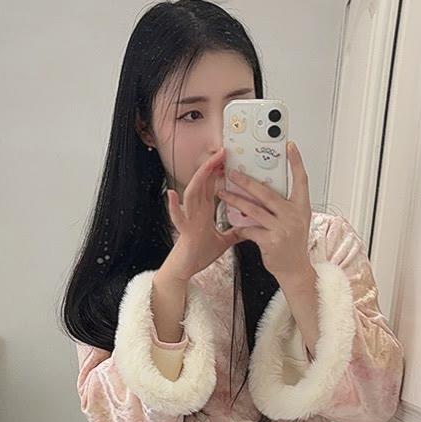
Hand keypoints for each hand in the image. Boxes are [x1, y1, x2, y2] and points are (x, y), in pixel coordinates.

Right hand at [166, 149, 240, 281]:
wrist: (186, 269)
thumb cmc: (199, 254)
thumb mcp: (223, 241)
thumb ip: (234, 233)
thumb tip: (248, 230)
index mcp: (204, 211)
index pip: (211, 185)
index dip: (218, 171)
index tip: (228, 159)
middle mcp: (195, 211)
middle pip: (202, 183)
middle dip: (211, 166)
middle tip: (222, 152)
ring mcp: (188, 219)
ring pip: (191, 193)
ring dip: (199, 178)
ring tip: (207, 165)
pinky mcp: (183, 231)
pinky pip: (177, 217)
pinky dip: (174, 206)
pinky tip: (172, 194)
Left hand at [216, 141, 312, 284]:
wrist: (294, 269)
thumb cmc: (293, 244)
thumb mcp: (296, 220)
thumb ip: (285, 205)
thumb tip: (266, 187)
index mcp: (302, 207)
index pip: (301, 180)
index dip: (296, 162)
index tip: (290, 146)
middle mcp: (294, 215)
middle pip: (267, 193)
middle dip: (247, 181)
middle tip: (232, 173)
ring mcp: (282, 229)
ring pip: (253, 210)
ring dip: (235, 200)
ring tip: (223, 193)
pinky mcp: (270, 241)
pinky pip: (249, 229)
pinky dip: (240, 226)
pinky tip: (233, 224)